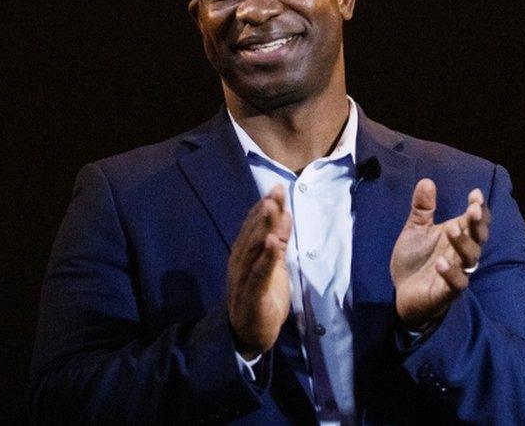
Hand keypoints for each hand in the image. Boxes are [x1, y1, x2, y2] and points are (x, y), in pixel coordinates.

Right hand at [227, 185, 292, 358]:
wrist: (249, 335)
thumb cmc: (262, 297)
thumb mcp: (273, 266)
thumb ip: (277, 242)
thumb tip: (285, 214)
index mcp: (244, 255)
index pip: (253, 227)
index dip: (264, 207)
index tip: (277, 188)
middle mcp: (239, 264)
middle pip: (252, 234)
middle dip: (265, 212)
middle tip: (276, 191)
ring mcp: (243, 280)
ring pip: (252, 251)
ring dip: (263, 229)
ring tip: (273, 209)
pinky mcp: (251, 298)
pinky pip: (258, 276)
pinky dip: (265, 259)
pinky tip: (272, 244)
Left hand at [390, 179, 490, 330]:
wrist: (403, 295)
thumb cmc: (415, 261)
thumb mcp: (415, 230)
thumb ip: (422, 208)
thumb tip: (427, 181)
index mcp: (456, 237)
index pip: (474, 221)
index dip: (478, 208)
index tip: (475, 193)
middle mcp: (460, 254)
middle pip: (478, 238)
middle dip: (478, 224)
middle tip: (472, 209)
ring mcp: (456, 273)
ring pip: (470, 259)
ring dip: (463, 243)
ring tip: (451, 228)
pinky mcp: (446, 293)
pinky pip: (456, 284)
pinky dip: (451, 274)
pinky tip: (441, 263)